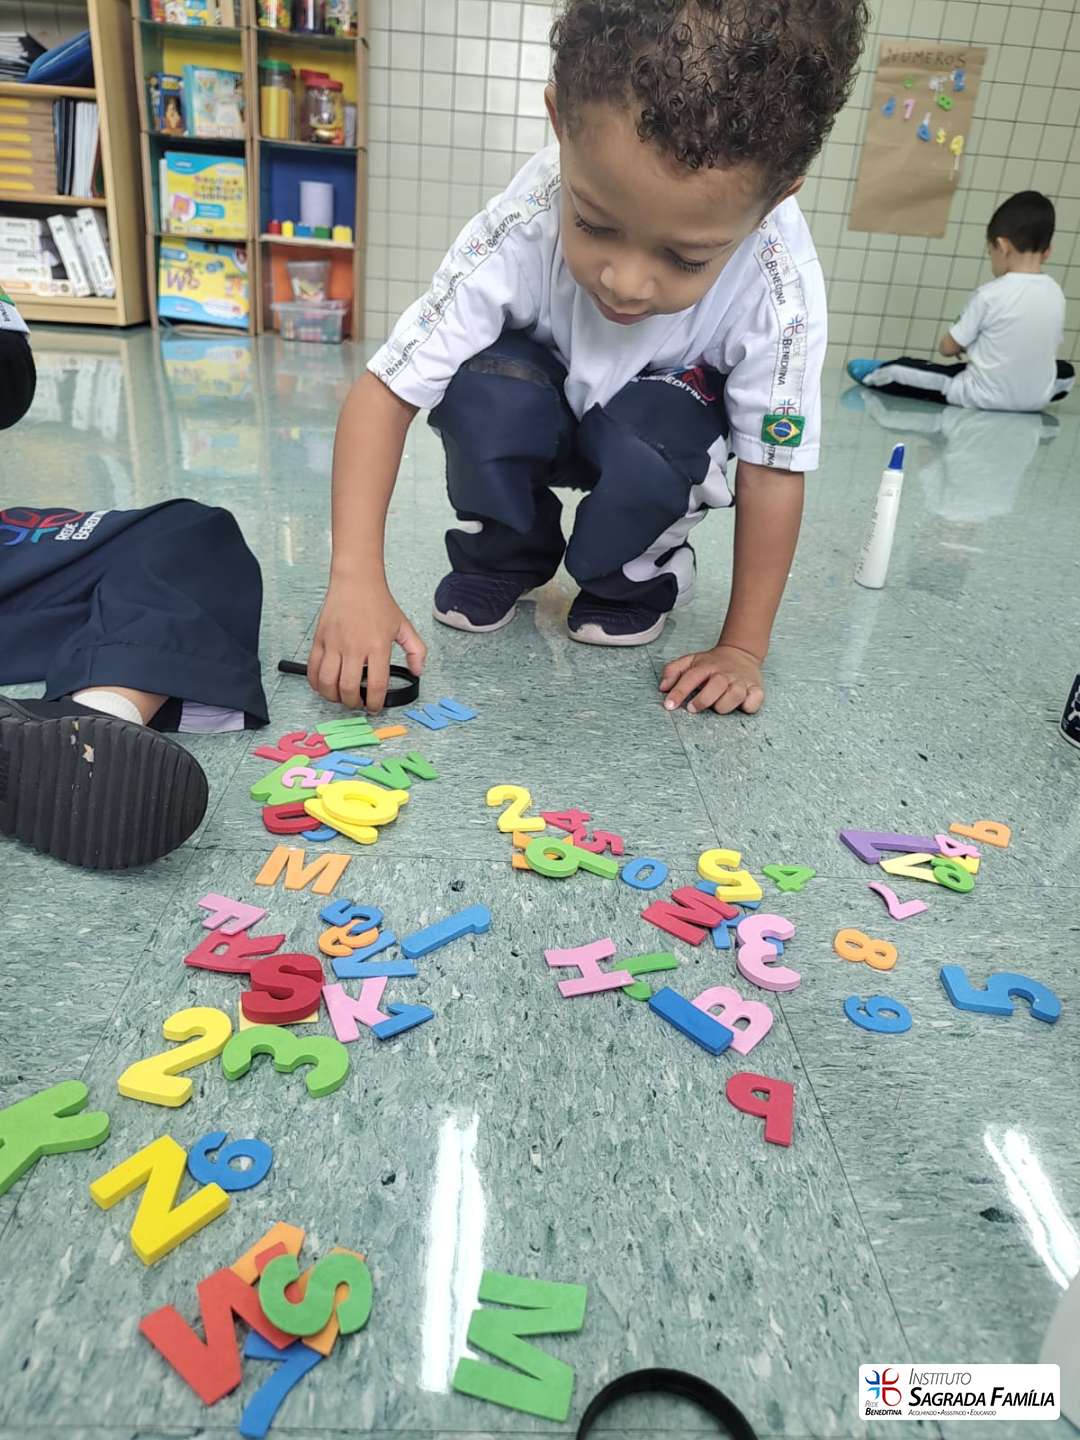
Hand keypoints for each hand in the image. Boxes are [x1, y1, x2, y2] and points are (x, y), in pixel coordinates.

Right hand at [308, 579, 425, 712]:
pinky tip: (324, 686)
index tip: (374, 707)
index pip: (375, 685)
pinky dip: (315, 683)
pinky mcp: (319, 640)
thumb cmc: (379, 603)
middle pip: (348, 688)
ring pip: (326, 682)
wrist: (356, 581)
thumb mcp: (404, 626)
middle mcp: (354, 647)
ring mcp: (334, 644)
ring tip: (340, 697)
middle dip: (352, 704)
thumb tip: (418, 673)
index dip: (374, 703)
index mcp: (377, 646)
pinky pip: (312, 669)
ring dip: (332, 696)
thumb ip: (416, 651)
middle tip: (357, 704)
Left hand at [660, 644, 764, 715]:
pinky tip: (741, 705)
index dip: (678, 692)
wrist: (741, 653)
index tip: (669, 705)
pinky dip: (749, 705)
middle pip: (716, 686)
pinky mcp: (756, 688)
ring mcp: (741, 681)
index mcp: (707, 666)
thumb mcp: (691, 661)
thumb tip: (662, 687)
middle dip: (702, 700)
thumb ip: (673, 671)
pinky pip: (755, 700)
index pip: (690, 677)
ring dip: (724, 705)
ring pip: (735, 695)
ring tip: (716, 707)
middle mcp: (725, 673)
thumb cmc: (712, 664)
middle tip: (692, 708)